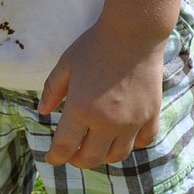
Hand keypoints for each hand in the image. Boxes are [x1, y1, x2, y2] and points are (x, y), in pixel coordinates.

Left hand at [38, 21, 165, 168]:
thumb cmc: (95, 45)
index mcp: (81, 109)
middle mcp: (107, 122)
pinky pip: (142, 142)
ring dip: (103, 156)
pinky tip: (123, 136)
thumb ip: (52, 89)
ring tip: (95, 146)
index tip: (51, 159)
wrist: (133, 32)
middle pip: (90, 158)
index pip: (64, 147)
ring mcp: (132, 122)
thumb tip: (42, 111)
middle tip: (72, 153)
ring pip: (117, 156)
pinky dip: (131, 144)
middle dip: (77, 160)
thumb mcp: (66, 64)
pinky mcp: (151, 116)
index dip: (55, 157)